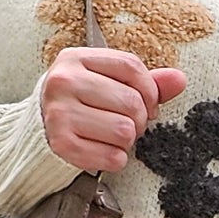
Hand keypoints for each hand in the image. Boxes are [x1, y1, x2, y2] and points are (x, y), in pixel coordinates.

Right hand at [41, 47, 184, 172]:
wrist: (39, 128)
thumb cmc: (80, 101)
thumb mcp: (106, 81)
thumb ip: (144, 81)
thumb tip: (179, 79)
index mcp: (76, 58)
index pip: (131, 66)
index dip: (150, 89)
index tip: (148, 104)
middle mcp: (64, 81)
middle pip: (131, 102)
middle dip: (139, 119)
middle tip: (128, 125)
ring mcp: (59, 113)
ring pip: (124, 131)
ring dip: (127, 141)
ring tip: (113, 137)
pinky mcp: (60, 144)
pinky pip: (112, 157)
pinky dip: (116, 159)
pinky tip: (104, 151)